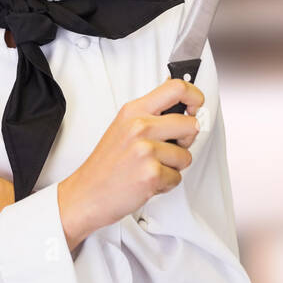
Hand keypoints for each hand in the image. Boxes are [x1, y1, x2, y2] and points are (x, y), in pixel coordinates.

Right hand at [57, 79, 204, 251]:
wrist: (85, 194)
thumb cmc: (106, 165)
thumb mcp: (123, 127)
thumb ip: (150, 115)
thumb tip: (183, 107)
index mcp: (134, 111)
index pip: (176, 88)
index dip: (195, 95)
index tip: (197, 105)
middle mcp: (140, 126)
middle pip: (191, 124)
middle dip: (187, 140)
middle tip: (169, 148)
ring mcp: (146, 150)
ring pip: (186, 155)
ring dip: (173, 166)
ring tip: (150, 167)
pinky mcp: (151, 173)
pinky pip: (177, 177)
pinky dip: (166, 183)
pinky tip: (146, 181)